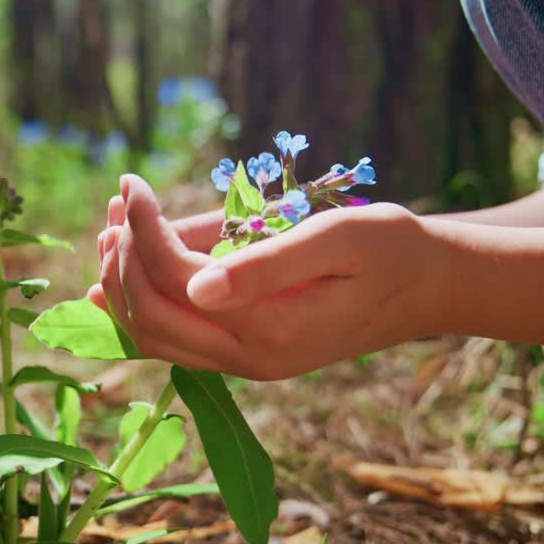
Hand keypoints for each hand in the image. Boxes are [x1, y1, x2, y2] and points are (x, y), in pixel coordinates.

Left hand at [91, 175, 442, 379]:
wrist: (429, 288)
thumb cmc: (391, 250)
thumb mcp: (338, 239)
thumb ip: (266, 264)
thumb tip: (194, 285)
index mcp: (269, 328)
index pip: (174, 280)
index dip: (143, 230)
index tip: (132, 182)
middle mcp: (248, 357)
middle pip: (148, 315)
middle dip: (121, 257)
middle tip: (119, 200)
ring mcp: (243, 362)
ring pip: (151, 334)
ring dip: (122, 281)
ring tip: (114, 222)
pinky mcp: (243, 353)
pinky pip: (172, 338)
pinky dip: (140, 299)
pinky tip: (125, 262)